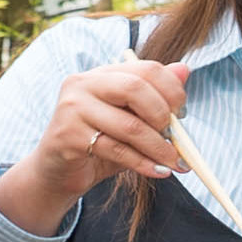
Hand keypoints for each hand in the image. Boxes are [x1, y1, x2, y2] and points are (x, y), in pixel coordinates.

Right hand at [0, 58, 190, 235]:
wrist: (56, 173)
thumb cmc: (97, 144)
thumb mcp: (129, 119)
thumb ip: (154, 97)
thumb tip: (184, 70)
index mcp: (101, 74)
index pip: (145, 68)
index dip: (171, 89)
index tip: (182, 113)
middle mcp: (83, 84)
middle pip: (135, 88)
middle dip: (163, 115)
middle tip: (176, 137)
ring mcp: (72, 108)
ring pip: (129, 125)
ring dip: (158, 147)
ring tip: (174, 162)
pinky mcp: (68, 136)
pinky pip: (116, 150)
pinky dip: (143, 163)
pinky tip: (158, 171)